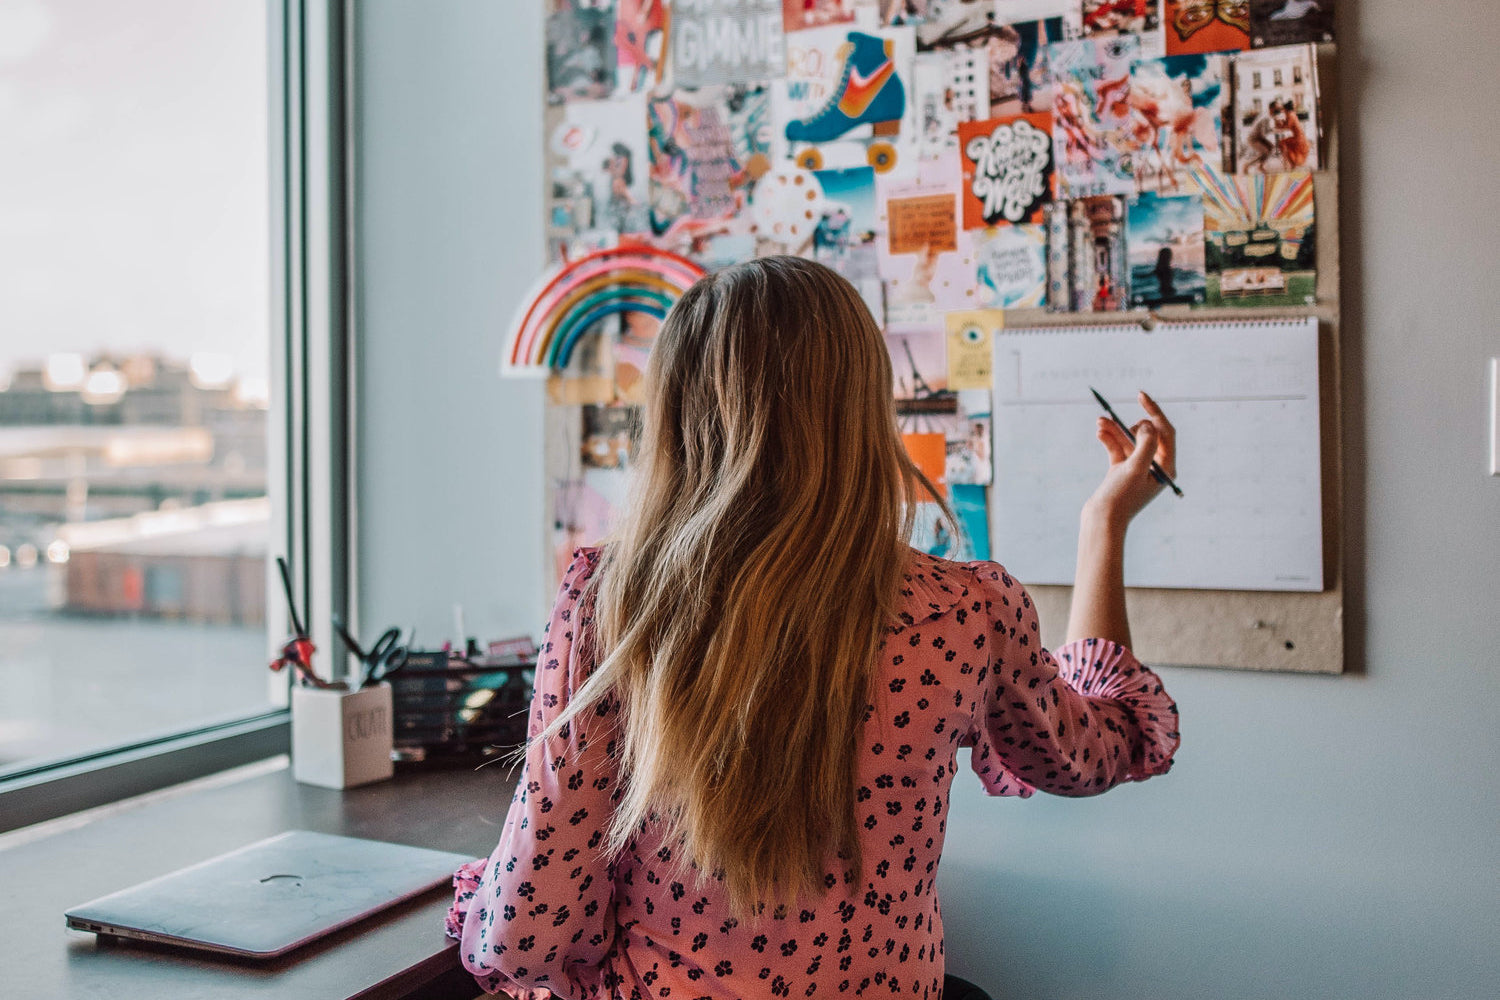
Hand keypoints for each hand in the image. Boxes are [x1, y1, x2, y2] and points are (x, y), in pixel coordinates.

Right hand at [1083, 391, 1175, 531]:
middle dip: (1130, 424)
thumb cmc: (1121, 498)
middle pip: (1146, 434)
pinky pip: (1117, 448)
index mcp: (1166, 468)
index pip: (1166, 432)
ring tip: (1101, 421)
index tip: (1140, 396)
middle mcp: (1154, 467)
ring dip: (1115, 429)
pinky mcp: (1120, 471)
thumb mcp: (1136, 468)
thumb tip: (1148, 424)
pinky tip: (1099, 432)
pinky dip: (1109, 439)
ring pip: (1128, 440)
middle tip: (1118, 423)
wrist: (1101, 521)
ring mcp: (1137, 469)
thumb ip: (1146, 443)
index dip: (1154, 412)